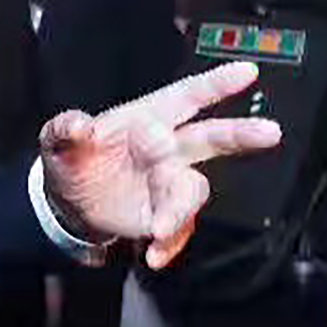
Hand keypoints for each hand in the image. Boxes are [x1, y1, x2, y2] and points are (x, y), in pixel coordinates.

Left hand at [39, 61, 280, 269]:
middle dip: (240, 133)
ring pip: (192, 190)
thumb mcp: (58, 140)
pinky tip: (153, 255)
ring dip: (180, 209)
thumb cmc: (73, 158)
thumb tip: (79, 124)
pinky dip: (169, 242)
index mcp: (147, 118)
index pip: (186, 96)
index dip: (216, 83)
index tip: (247, 72)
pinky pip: (178, 228)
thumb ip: (65, 128)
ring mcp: (170, 182)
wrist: (68, 201)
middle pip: (211, 137)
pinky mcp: (164, 214)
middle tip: (269, 132)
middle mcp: (168, 147)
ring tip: (159, 228)